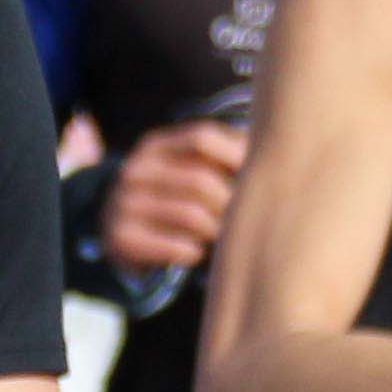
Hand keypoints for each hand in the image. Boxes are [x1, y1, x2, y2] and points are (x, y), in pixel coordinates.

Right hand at [102, 118, 248, 274]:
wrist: (121, 232)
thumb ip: (223, 156)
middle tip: (241, 220)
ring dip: (215, 231)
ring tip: (221, 239)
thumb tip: (272, 154)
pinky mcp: (120, 237)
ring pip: (191, 215)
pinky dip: (193, 252)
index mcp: (156, 146)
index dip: (235, 156)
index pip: (202, 138)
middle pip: (201, 180)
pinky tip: (196, 253)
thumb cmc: (174, 199)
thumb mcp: (189, 170)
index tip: (258, 177)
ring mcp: (123, 203)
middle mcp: (135, 170)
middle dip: (229, 204)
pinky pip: (172, 246)